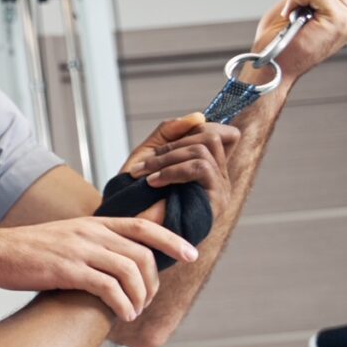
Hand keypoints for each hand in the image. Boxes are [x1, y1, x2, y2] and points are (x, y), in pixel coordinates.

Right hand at [0, 215, 196, 320]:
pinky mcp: (67, 270)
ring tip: (134, 312)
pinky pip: (108, 287)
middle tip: (149, 300)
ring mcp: (79, 251)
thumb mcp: (64, 236)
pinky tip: (122, 314)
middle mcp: (90, 233)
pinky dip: (122, 303)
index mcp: (93, 223)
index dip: (172, 240)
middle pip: (142, 254)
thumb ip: (90, 242)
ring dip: (139, 296)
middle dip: (154, 281)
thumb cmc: (25, 250)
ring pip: (129, 272)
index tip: (191, 254)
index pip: (144, 227)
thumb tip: (113, 259)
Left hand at [119, 112, 239, 191]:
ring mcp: (221, 189)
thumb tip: (199, 116)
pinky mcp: (216, 201)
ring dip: (167, 158)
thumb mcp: (148, 155)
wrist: (124, 230)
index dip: (195, 130)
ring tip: (144, 174)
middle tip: (144, 165)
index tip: (160, 148)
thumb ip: (169, 133)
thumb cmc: (134, 196)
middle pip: (211, 136)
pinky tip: (152, 183)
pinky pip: (201, 168)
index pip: (223, 134)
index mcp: (208, 166)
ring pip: (204, 149)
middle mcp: (220, 178)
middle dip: (172, 145)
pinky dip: (172, 170)